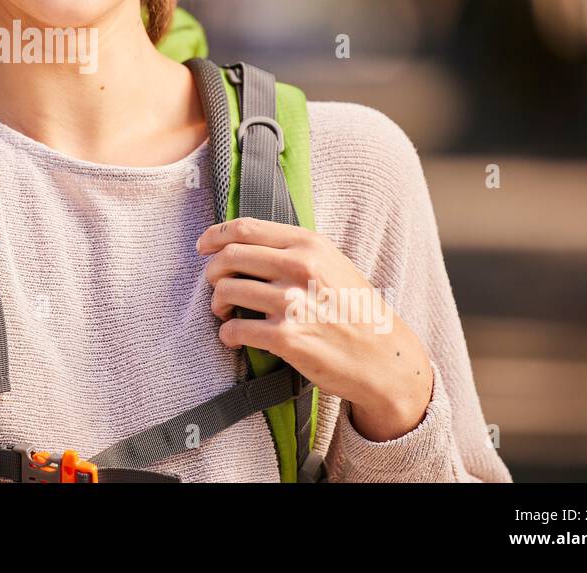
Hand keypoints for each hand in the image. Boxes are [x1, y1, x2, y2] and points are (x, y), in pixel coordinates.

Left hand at [197, 216, 433, 441]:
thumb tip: (247, 242)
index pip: (246, 228)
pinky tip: (233, 337)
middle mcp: (299, 268)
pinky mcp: (287, 337)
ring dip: (217, 303)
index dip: (215, 236)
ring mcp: (292, 303)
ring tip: (224, 312)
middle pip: (229, 257)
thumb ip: (294, 250)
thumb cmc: (355, 310)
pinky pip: (236, 330)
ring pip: (226, 292)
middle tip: (214, 284)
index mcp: (309, 245)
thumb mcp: (332, 264)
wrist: (383, 357)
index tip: (203, 246)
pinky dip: (227, 334)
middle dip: (212, 272)